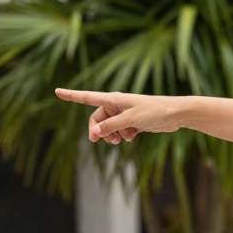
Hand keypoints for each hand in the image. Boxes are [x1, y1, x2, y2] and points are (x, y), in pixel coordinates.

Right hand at [55, 89, 184, 143]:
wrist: (175, 114)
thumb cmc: (155, 111)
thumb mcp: (131, 119)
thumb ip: (112, 126)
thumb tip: (95, 133)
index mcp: (113, 99)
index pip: (88, 97)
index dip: (72, 95)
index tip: (57, 91)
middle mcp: (117, 105)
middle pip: (98, 119)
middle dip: (98, 130)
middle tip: (98, 141)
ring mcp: (125, 114)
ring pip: (109, 127)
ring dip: (112, 135)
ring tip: (121, 140)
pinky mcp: (133, 122)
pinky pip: (120, 131)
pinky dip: (123, 136)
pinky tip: (133, 137)